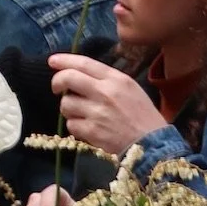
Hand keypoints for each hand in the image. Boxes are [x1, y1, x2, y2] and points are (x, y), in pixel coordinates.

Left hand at [48, 55, 164, 153]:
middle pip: (68, 79)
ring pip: (66, 104)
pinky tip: (86, 128)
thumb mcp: (131, 89)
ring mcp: (97, 113)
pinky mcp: (93, 132)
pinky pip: (72, 125)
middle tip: (57, 88)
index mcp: (115, 79)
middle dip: (57, 82)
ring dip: (68, 108)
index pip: (83, 63)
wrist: (153, 145)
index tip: (53, 61)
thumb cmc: (144, 117)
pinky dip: (75, 127)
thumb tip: (81, 75)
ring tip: (79, 113)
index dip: (64, 60)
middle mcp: (104, 93)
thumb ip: (108, 80)